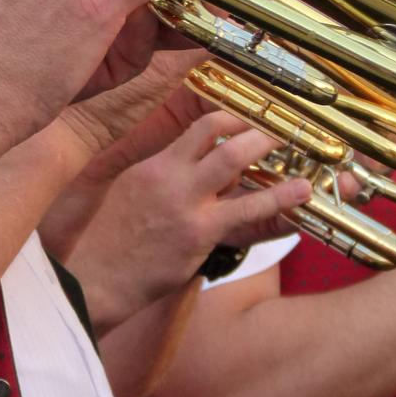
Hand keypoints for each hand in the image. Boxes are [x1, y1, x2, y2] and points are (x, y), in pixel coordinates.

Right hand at [66, 110, 310, 331]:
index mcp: (153, 166)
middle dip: (253, 126)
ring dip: (267, 148)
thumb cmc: (111, 242)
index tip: (252, 119)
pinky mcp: (198, 233)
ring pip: (232, 161)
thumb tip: (200, 172)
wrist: (94, 278)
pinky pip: (246, 210)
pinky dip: (278, 199)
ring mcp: (184, 203)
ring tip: (298, 148)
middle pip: (217, 133)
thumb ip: (165, 180)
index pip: (198, 128)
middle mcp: (169, 176)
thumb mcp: (131, 196)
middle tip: (280, 127)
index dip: (230, 118)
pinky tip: (302, 194)